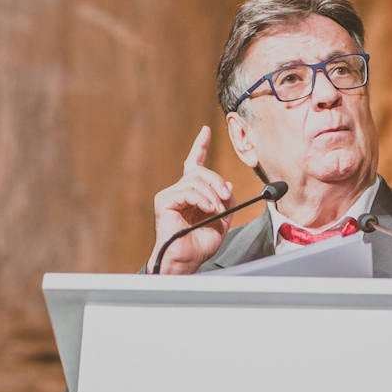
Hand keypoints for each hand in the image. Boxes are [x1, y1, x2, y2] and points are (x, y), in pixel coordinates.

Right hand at [148, 125, 233, 274]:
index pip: (195, 164)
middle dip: (217, 181)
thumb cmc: (200, 244)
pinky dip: (203, 199)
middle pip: (200, 171)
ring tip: (216, 210)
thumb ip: (226, 201)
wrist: (186, 260)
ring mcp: (169, 195)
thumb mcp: (222, 219)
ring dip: (212, 194)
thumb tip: (227, 186)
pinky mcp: (164, 201)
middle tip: (226, 196)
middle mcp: (179, 191)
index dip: (200, 146)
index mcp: (192, 194)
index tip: (206, 131)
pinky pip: (188, 190)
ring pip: (196, 180)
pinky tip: (208, 210)